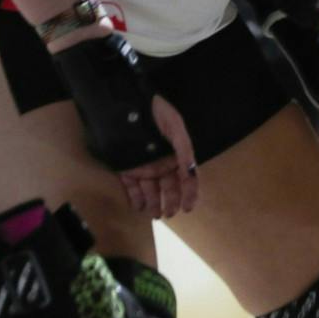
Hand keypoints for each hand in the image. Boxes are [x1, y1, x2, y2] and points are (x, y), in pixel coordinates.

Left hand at [117, 95, 198, 217]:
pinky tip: (139, 206)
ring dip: (154, 204)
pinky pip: (132, 187)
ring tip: (155, 214)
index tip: (188, 207)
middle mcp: (162, 166)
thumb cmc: (157, 113)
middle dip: (171, 203)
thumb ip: (183, 148)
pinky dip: (135, 198)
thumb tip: (191, 169)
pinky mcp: (127, 169)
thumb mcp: (175, 126)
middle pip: (169, 189)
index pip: (187, 180)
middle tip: (169, 214)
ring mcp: (145, 168)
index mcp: (176, 157)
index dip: (190, 194)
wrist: (129, 103)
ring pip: (151, 191)